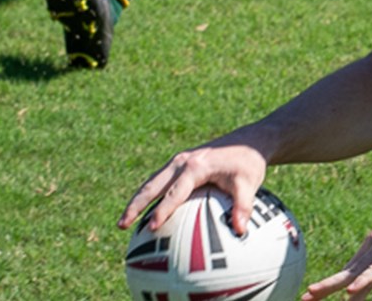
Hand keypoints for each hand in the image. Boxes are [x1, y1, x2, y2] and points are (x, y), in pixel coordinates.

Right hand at [118, 143, 267, 235]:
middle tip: (121, 225)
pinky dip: (148, 196)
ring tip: (123, 223)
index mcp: (195, 166)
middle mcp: (181, 162)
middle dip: (135, 206)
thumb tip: (240, 230)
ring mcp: (178, 162)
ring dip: (136, 201)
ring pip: (151, 183)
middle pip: (151, 186)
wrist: (249, 141)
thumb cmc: (248, 162)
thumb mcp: (249, 183)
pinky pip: (159, 182)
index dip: (163, 210)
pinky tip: (144, 213)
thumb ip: (243, 206)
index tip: (152, 227)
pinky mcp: (180, 164)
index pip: (174, 193)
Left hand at [303, 192, 371, 300]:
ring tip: (313, 293)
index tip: (316, 296)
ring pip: (356, 271)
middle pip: (346, 272)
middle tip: (304, 298)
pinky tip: (352, 291)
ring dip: (334, 283)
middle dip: (325, 286)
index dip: (336, 286)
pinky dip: (364, 280)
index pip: (354, 274)